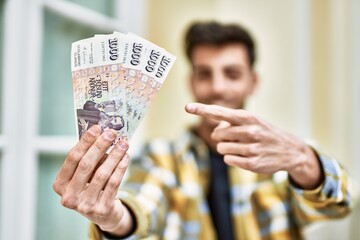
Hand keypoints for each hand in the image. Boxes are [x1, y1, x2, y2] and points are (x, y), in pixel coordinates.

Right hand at [53, 125, 132, 235]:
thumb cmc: (92, 187)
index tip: (97, 128)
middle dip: (100, 145)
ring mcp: (85, 205)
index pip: (72, 158)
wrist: (104, 214)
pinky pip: (113, 183)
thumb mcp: (85, 174)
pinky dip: (121, 167)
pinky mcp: (102, 209)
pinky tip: (125, 157)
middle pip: (86, 164)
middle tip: (112, 133)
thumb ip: (89, 157)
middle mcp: (69, 197)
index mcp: (60, 185)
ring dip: (114, 155)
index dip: (85, 142)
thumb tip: (102, 133)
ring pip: (102, 174)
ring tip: (123, 143)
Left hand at [186, 103, 323, 189]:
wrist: (290, 150)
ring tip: (243, 147)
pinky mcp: (252, 163)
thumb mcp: (251, 121)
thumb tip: (215, 127)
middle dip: (221, 137)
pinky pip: (228, 160)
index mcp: (248, 117)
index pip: (220, 112)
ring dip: (227, 148)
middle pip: (217, 134)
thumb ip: (230, 121)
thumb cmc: (264, 132)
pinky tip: (245, 156)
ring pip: (221, 148)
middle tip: (236, 137)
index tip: (187, 107)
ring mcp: (252, 148)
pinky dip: (232, 158)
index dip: (202, 109)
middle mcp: (250, 130)